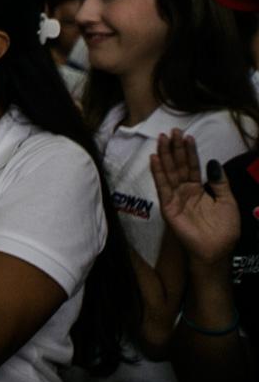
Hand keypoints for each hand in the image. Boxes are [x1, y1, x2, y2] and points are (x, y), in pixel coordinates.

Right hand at [150, 130, 239, 267]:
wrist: (217, 250)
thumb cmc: (225, 229)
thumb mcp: (228, 202)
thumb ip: (219, 182)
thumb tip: (212, 162)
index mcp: (199, 189)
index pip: (193, 166)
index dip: (190, 152)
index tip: (187, 136)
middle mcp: (185, 191)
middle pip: (179, 166)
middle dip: (175, 148)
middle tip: (173, 131)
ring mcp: (175, 197)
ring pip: (169, 172)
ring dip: (165, 155)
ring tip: (162, 139)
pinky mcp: (168, 206)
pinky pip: (162, 187)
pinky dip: (158, 172)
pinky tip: (154, 159)